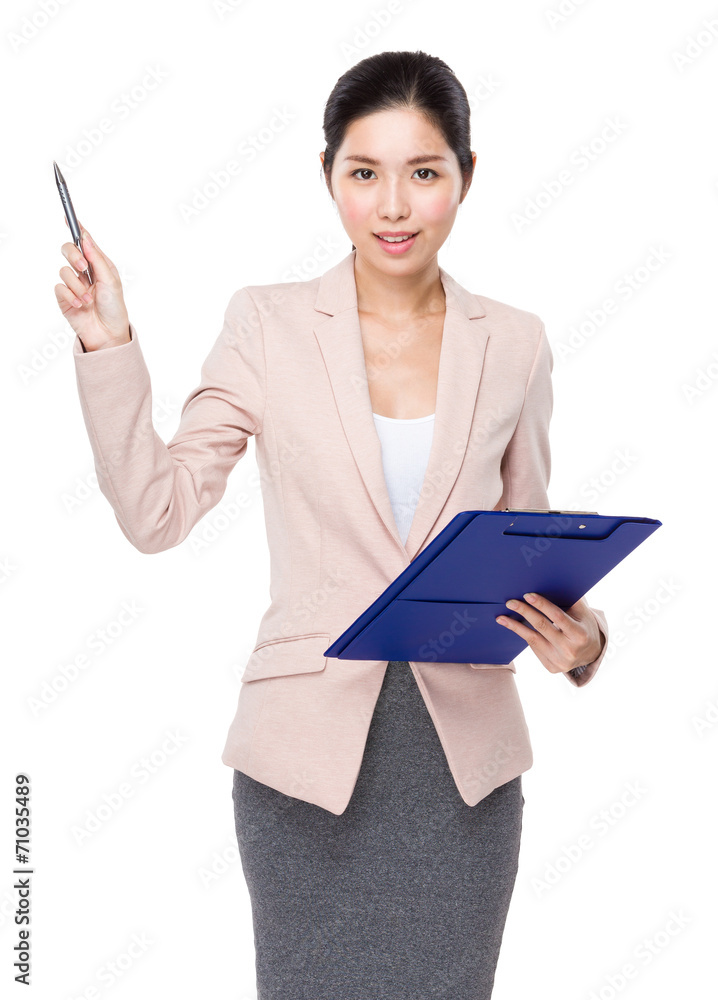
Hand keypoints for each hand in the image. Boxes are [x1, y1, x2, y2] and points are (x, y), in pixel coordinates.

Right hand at [54, 214, 130, 350]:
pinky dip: (69, 295)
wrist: (108, 334)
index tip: (69, 216)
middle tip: (83, 267)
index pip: (85, 243)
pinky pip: (59, 287)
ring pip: (64, 271)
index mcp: (99, 265)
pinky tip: (79, 305)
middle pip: (68, 250)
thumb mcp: (111, 281)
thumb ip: (97, 259)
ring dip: (77, 286)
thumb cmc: (114, 308)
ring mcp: (73, 284)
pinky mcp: (64, 298)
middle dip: (74, 256)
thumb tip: (86, 238)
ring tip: (87, 299)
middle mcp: (85, 272)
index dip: (77, 229)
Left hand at [495, 593, 603, 675]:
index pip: (557, 616)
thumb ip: (569, 600)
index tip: (527, 595)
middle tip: (510, 602)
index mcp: (580, 635)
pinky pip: (534, 648)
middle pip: (542, 627)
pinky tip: (514, 627)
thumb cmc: (584, 626)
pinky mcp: (551, 667)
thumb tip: (549, 582)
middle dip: (524, 612)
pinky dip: (524, 636)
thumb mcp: (583, 613)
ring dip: (515, 627)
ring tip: (501, 617)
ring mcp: (560, 661)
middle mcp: (570, 650)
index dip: (542, 605)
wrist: (591, 654)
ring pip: (533, 640)